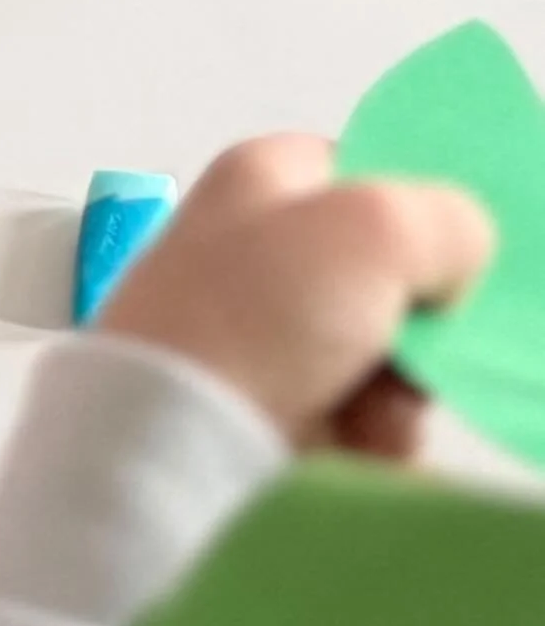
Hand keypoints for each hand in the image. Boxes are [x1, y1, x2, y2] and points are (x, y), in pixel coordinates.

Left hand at [98, 133, 495, 458]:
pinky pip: (344, 427)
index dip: (406, 216)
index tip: (433, 260)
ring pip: (370, 363)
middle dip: (409, 327)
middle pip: (374, 281)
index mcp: (257, 180)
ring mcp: (248, 343)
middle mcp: (247, 255)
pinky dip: (362, 446)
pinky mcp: (254, 420)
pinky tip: (348, 454)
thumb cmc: (248, 322)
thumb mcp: (371, 230)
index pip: (354, 171)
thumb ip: (440, 220)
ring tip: (369, 417)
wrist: (170, 451)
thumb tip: (454, 256)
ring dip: (392, 399)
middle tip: (404, 350)